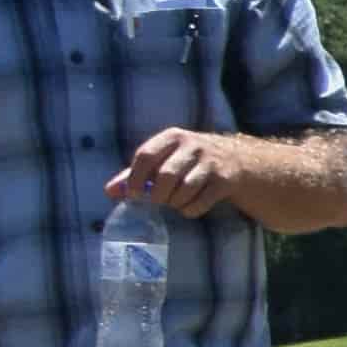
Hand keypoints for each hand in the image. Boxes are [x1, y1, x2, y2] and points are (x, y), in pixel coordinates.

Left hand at [109, 130, 243, 220]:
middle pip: (166, 175)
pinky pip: (202, 201)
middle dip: (158, 195)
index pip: (146, 155)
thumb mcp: (163, 158)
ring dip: (175, 203)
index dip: (136, 177)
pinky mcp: (225, 179)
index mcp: (172, 137)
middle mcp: (193, 145)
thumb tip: (110, 191)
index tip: (133, 194)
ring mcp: (211, 162)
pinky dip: (191, 209)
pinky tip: (189, 207)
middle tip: (156, 201)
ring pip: (185, 189)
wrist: (237, 159)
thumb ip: (135, 173)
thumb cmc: (188, 160)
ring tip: (174, 203)